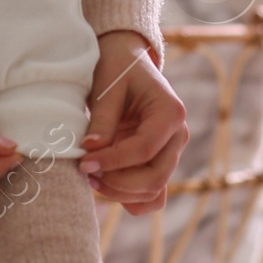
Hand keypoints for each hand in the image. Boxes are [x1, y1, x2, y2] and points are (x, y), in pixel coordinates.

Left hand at [80, 29, 187, 213]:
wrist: (126, 64)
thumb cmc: (118, 70)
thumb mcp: (107, 88)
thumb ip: (102, 120)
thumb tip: (91, 151)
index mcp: (171, 112)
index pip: (145, 149)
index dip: (113, 161)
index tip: (84, 161)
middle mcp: (178, 136)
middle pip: (154, 178)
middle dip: (117, 182)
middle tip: (86, 171)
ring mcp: (170, 153)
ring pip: (153, 191)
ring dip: (120, 193)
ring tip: (90, 177)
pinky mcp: (159, 163)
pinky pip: (152, 195)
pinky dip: (130, 198)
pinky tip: (104, 184)